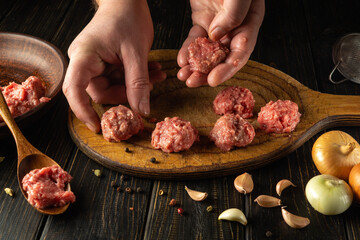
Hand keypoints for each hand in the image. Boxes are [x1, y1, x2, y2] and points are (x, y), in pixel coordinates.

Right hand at [62, 0, 165, 132]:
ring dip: (135, 85)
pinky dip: (135, 78)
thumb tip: (141, 111)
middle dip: (126, 94)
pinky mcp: (105, 62)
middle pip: (99, 92)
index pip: (74, 90)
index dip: (83, 111)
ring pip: (112, 86)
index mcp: (84, 56)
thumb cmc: (128, 16)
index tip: (98, 126)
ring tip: (156, 75)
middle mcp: (84, 61)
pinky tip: (152, 71)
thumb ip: (138, 83)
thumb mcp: (136, 52)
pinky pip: (118, 78)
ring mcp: (94, 62)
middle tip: (149, 88)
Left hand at [177, 0, 264, 86]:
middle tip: (193, 82)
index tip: (213, 80)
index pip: (242, 50)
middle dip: (208, 72)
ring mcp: (219, 24)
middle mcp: (237, 26)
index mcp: (251, 20)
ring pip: (208, 52)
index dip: (228, 68)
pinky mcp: (203, 20)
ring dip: (196, 66)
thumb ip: (234, 13)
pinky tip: (180, 61)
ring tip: (183, 76)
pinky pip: (195, 40)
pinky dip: (187, 51)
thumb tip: (217, 36)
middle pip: (224, 56)